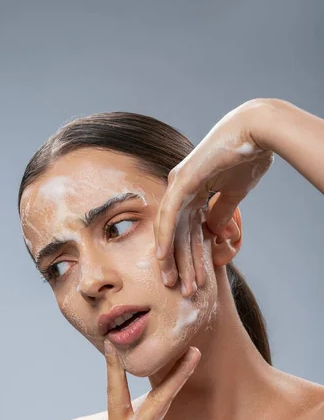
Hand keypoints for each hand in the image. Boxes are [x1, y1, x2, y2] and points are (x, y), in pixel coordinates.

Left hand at [154, 99, 273, 295]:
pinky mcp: (183, 180)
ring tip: (172, 281)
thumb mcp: (233, 194)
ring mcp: (179, 183)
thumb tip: (214, 231)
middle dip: (177, 262)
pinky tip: (162, 256)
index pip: (188, 231)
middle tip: (177, 288)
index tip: (193, 280)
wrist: (257, 131)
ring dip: (171, 256)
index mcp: (192, 192)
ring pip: (170, 228)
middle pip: (177, 233)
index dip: (190, 257)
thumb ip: (221, 212)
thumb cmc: (247, 156)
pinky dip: (166, 236)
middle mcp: (181, 189)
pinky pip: (170, 214)